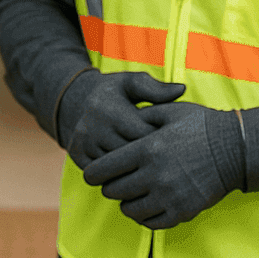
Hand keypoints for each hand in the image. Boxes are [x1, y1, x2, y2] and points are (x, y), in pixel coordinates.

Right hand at [58, 70, 185, 168]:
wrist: (80, 100)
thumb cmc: (116, 92)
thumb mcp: (133, 83)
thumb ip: (156, 89)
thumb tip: (181, 90)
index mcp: (107, 109)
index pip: (142, 134)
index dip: (160, 139)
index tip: (172, 139)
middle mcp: (90, 127)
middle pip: (129, 154)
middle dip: (149, 156)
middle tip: (167, 158)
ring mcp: (82, 143)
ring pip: (116, 167)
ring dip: (135, 169)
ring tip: (153, 166)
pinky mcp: (76, 154)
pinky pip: (103, 173)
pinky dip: (118, 174)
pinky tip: (132, 170)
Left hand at [81, 101, 233, 229]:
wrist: (236, 149)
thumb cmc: (202, 126)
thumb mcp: (170, 112)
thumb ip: (142, 116)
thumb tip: (122, 123)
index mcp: (147, 149)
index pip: (104, 169)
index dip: (93, 173)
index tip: (91, 175)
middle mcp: (155, 175)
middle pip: (113, 191)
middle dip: (109, 186)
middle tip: (114, 182)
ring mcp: (169, 196)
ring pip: (130, 210)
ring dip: (126, 203)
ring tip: (131, 194)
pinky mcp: (182, 211)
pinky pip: (151, 222)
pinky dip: (144, 216)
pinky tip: (147, 205)